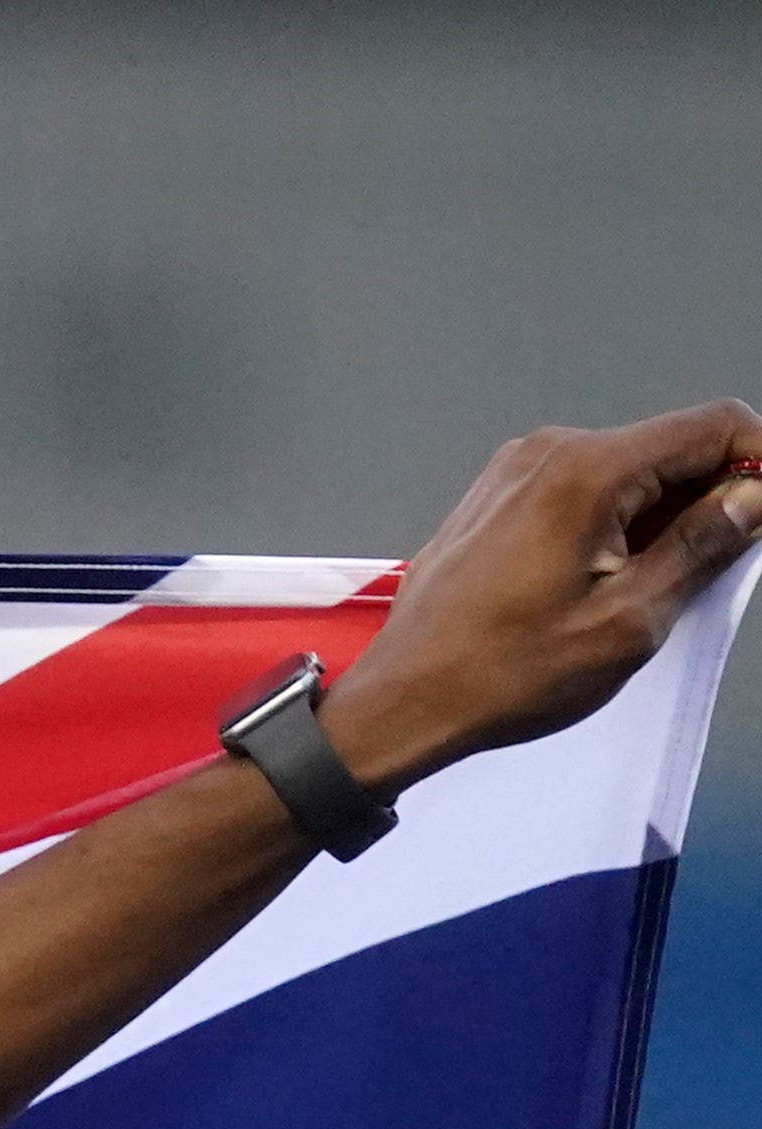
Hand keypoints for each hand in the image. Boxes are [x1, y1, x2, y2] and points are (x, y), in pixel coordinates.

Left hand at [325, 400, 761, 792]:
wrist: (403, 703)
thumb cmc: (502, 674)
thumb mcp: (629, 619)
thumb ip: (704, 546)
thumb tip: (755, 497)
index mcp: (586, 471)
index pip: (714, 425)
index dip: (761, 462)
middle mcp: (548, 454)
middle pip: (673, 446)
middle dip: (716, 495)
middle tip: (727, 562)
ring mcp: (517, 472)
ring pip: (632, 471)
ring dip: (667, 515)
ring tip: (658, 586)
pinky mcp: (500, 499)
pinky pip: (586, 490)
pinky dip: (621, 522)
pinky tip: (613, 580)